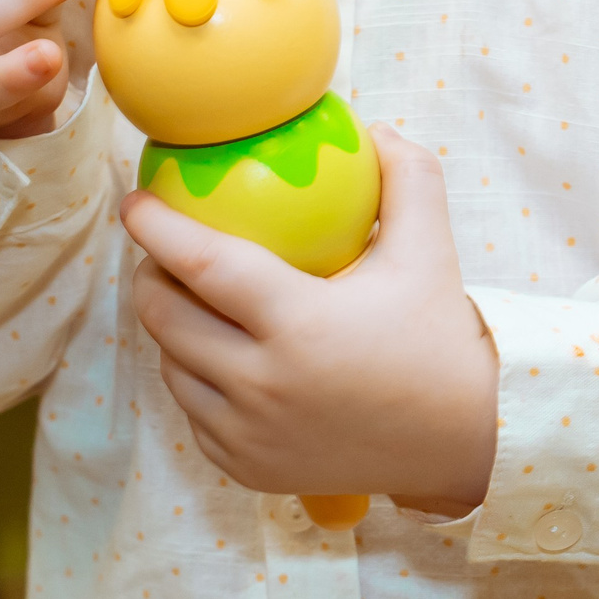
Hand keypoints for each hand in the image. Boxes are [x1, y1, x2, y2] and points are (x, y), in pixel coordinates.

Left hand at [121, 126, 500, 510]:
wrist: (463, 443)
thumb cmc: (439, 340)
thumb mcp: (430, 251)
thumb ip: (407, 179)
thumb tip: (374, 129)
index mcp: (299, 324)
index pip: (202, 265)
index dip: (157, 227)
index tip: (135, 201)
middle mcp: (264, 385)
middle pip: (167, 317)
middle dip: (150, 274)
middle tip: (162, 248)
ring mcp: (251, 435)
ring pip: (173, 367)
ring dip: (170, 327)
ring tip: (189, 296)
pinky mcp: (249, 469)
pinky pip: (194, 413)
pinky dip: (195, 379)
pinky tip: (216, 353)